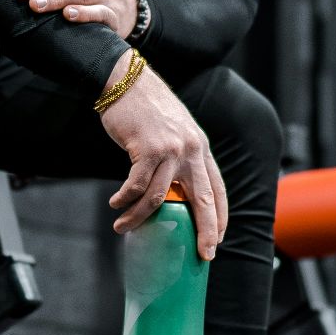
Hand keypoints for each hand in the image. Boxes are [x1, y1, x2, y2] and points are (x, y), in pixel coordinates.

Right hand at [96, 50, 227, 259]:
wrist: (127, 80)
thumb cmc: (146, 109)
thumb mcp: (174, 131)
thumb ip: (180, 158)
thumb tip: (173, 192)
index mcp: (201, 148)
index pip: (217, 188)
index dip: (220, 216)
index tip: (219, 239)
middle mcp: (191, 150)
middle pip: (203, 200)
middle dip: (206, 231)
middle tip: (203, 254)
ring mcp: (171, 149)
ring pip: (160, 198)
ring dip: (139, 217)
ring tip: (122, 227)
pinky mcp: (147, 149)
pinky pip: (136, 185)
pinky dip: (124, 199)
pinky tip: (115, 204)